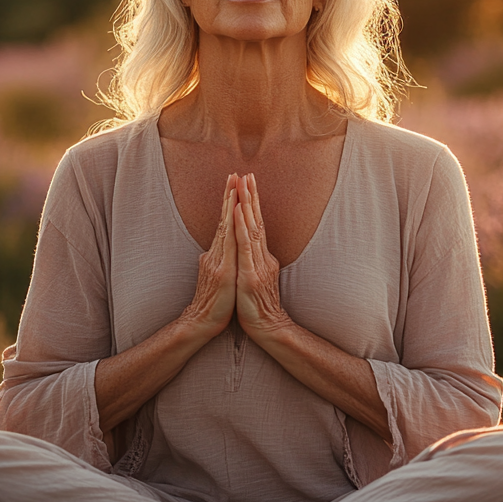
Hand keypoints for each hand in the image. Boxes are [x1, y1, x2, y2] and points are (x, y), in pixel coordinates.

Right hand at [180, 174, 237, 337]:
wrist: (203, 322)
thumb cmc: (215, 302)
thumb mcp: (219, 275)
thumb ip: (220, 259)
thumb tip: (217, 249)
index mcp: (219, 254)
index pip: (226, 223)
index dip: (231, 203)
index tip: (236, 182)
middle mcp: (216, 253)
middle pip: (225, 219)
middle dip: (230, 196)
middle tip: (234, 174)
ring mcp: (218, 261)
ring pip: (226, 228)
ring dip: (231, 206)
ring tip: (235, 187)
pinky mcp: (222, 272)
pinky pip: (229, 246)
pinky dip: (233, 228)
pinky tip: (235, 216)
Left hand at [233, 173, 291, 339]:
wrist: (266, 327)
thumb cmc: (256, 305)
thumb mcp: (253, 277)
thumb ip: (252, 261)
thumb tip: (248, 249)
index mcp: (261, 256)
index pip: (256, 224)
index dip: (252, 203)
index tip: (248, 183)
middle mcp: (262, 256)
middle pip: (256, 220)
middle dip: (251, 196)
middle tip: (248, 174)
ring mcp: (257, 264)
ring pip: (251, 229)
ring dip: (246, 206)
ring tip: (243, 185)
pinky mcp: (250, 274)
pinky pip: (245, 247)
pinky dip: (240, 228)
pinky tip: (236, 213)